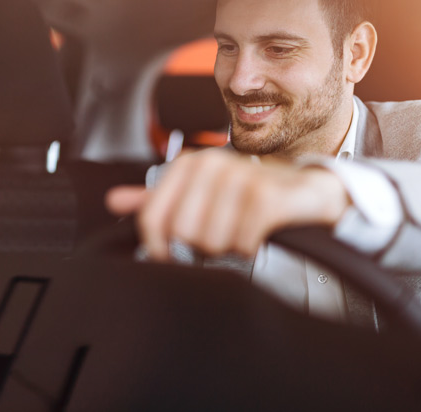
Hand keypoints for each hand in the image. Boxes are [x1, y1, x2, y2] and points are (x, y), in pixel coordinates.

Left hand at [106, 150, 349, 260]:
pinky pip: (241, 243)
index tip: (171, 255)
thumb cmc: (250, 195)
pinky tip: (259, 234)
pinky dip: (250, 247)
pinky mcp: (266, 196)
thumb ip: (158, 198)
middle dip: (203, 246)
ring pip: (211, 241)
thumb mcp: (201, 192)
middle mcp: (212, 163)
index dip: (158, 248)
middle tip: (223, 234)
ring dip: (229, 247)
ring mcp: (240, 177)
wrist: (306, 192)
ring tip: (242, 230)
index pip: (151, 219)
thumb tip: (113, 200)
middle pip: (182, 234)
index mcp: (189, 163)